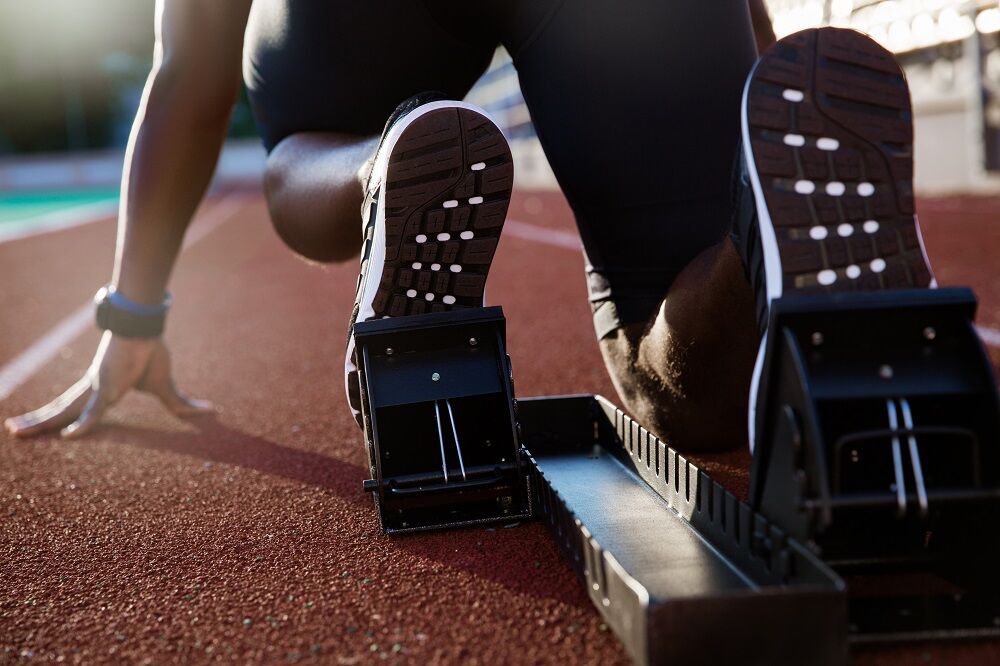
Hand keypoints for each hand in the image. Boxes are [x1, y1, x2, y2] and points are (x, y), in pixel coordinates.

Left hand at [3, 332, 212, 438]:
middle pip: (58, 409)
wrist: (148, 327)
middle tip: (13, 432)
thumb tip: (209, 411)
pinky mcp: (107, 387)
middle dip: (36, 422)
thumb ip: (180, 404)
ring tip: (13, 432)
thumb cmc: (151, 351)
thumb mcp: (166, 387)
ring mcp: (96, 388)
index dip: (56, 417)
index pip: (74, 408)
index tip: (41, 427)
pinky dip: (83, 425)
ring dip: (39, 423)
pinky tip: (68, 437)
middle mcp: (91, 389)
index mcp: (101, 389)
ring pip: (63, 411)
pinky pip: (94, 411)